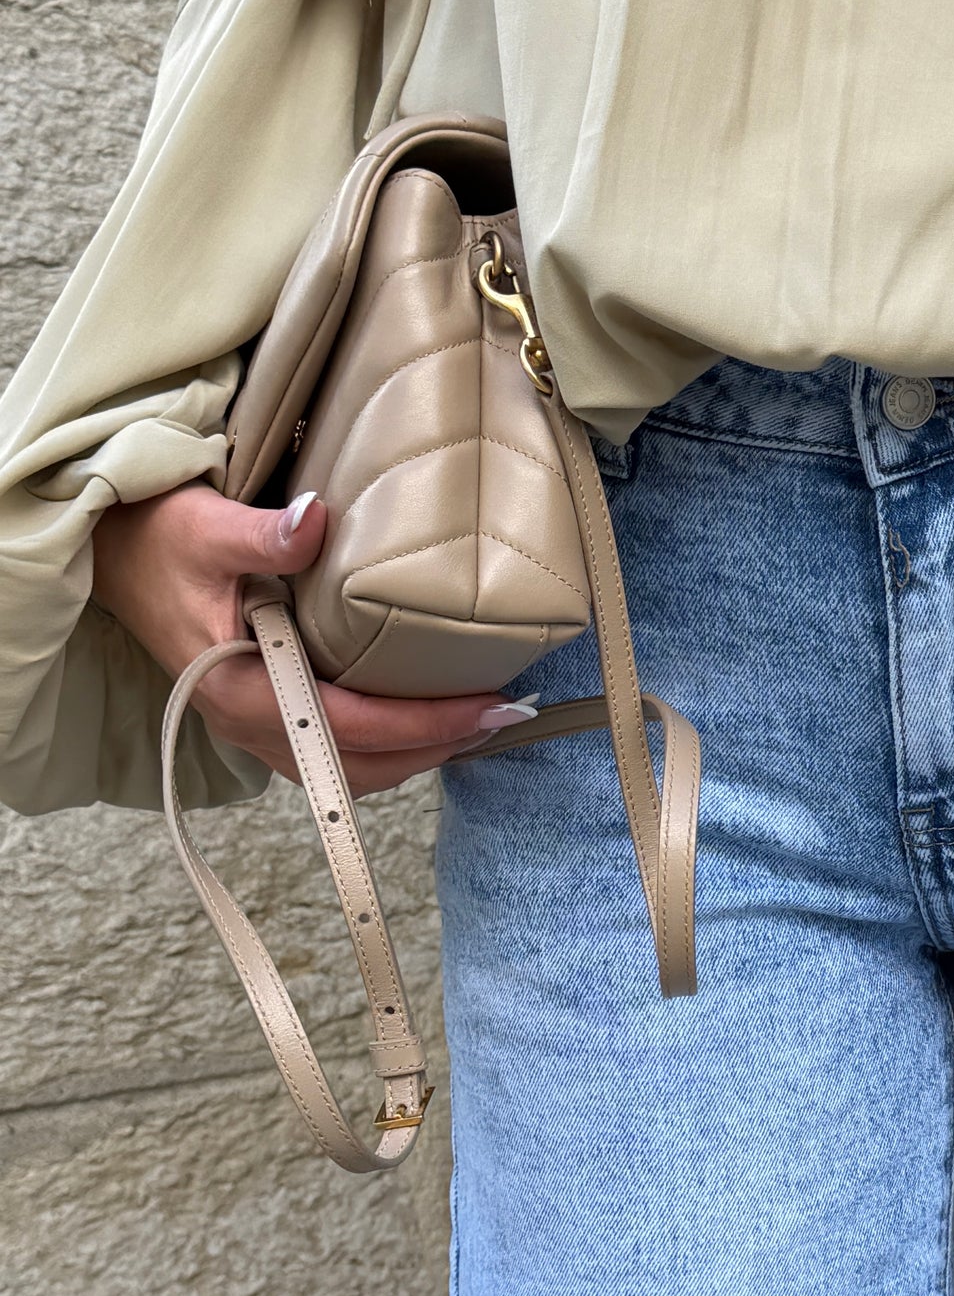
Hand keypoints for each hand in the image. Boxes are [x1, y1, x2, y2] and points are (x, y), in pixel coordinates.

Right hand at [91, 482, 536, 794]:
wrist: (108, 553)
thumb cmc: (157, 538)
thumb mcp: (206, 525)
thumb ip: (267, 534)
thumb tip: (317, 521)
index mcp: (237, 690)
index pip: (351, 725)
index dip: (425, 723)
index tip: (490, 706)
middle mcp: (244, 725)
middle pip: (359, 768)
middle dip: (435, 748)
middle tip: (502, 716)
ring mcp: (248, 729)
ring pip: (347, 774)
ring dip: (413, 757)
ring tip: (476, 724)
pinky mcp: (257, 720)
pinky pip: (330, 758)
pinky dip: (383, 750)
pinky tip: (422, 722)